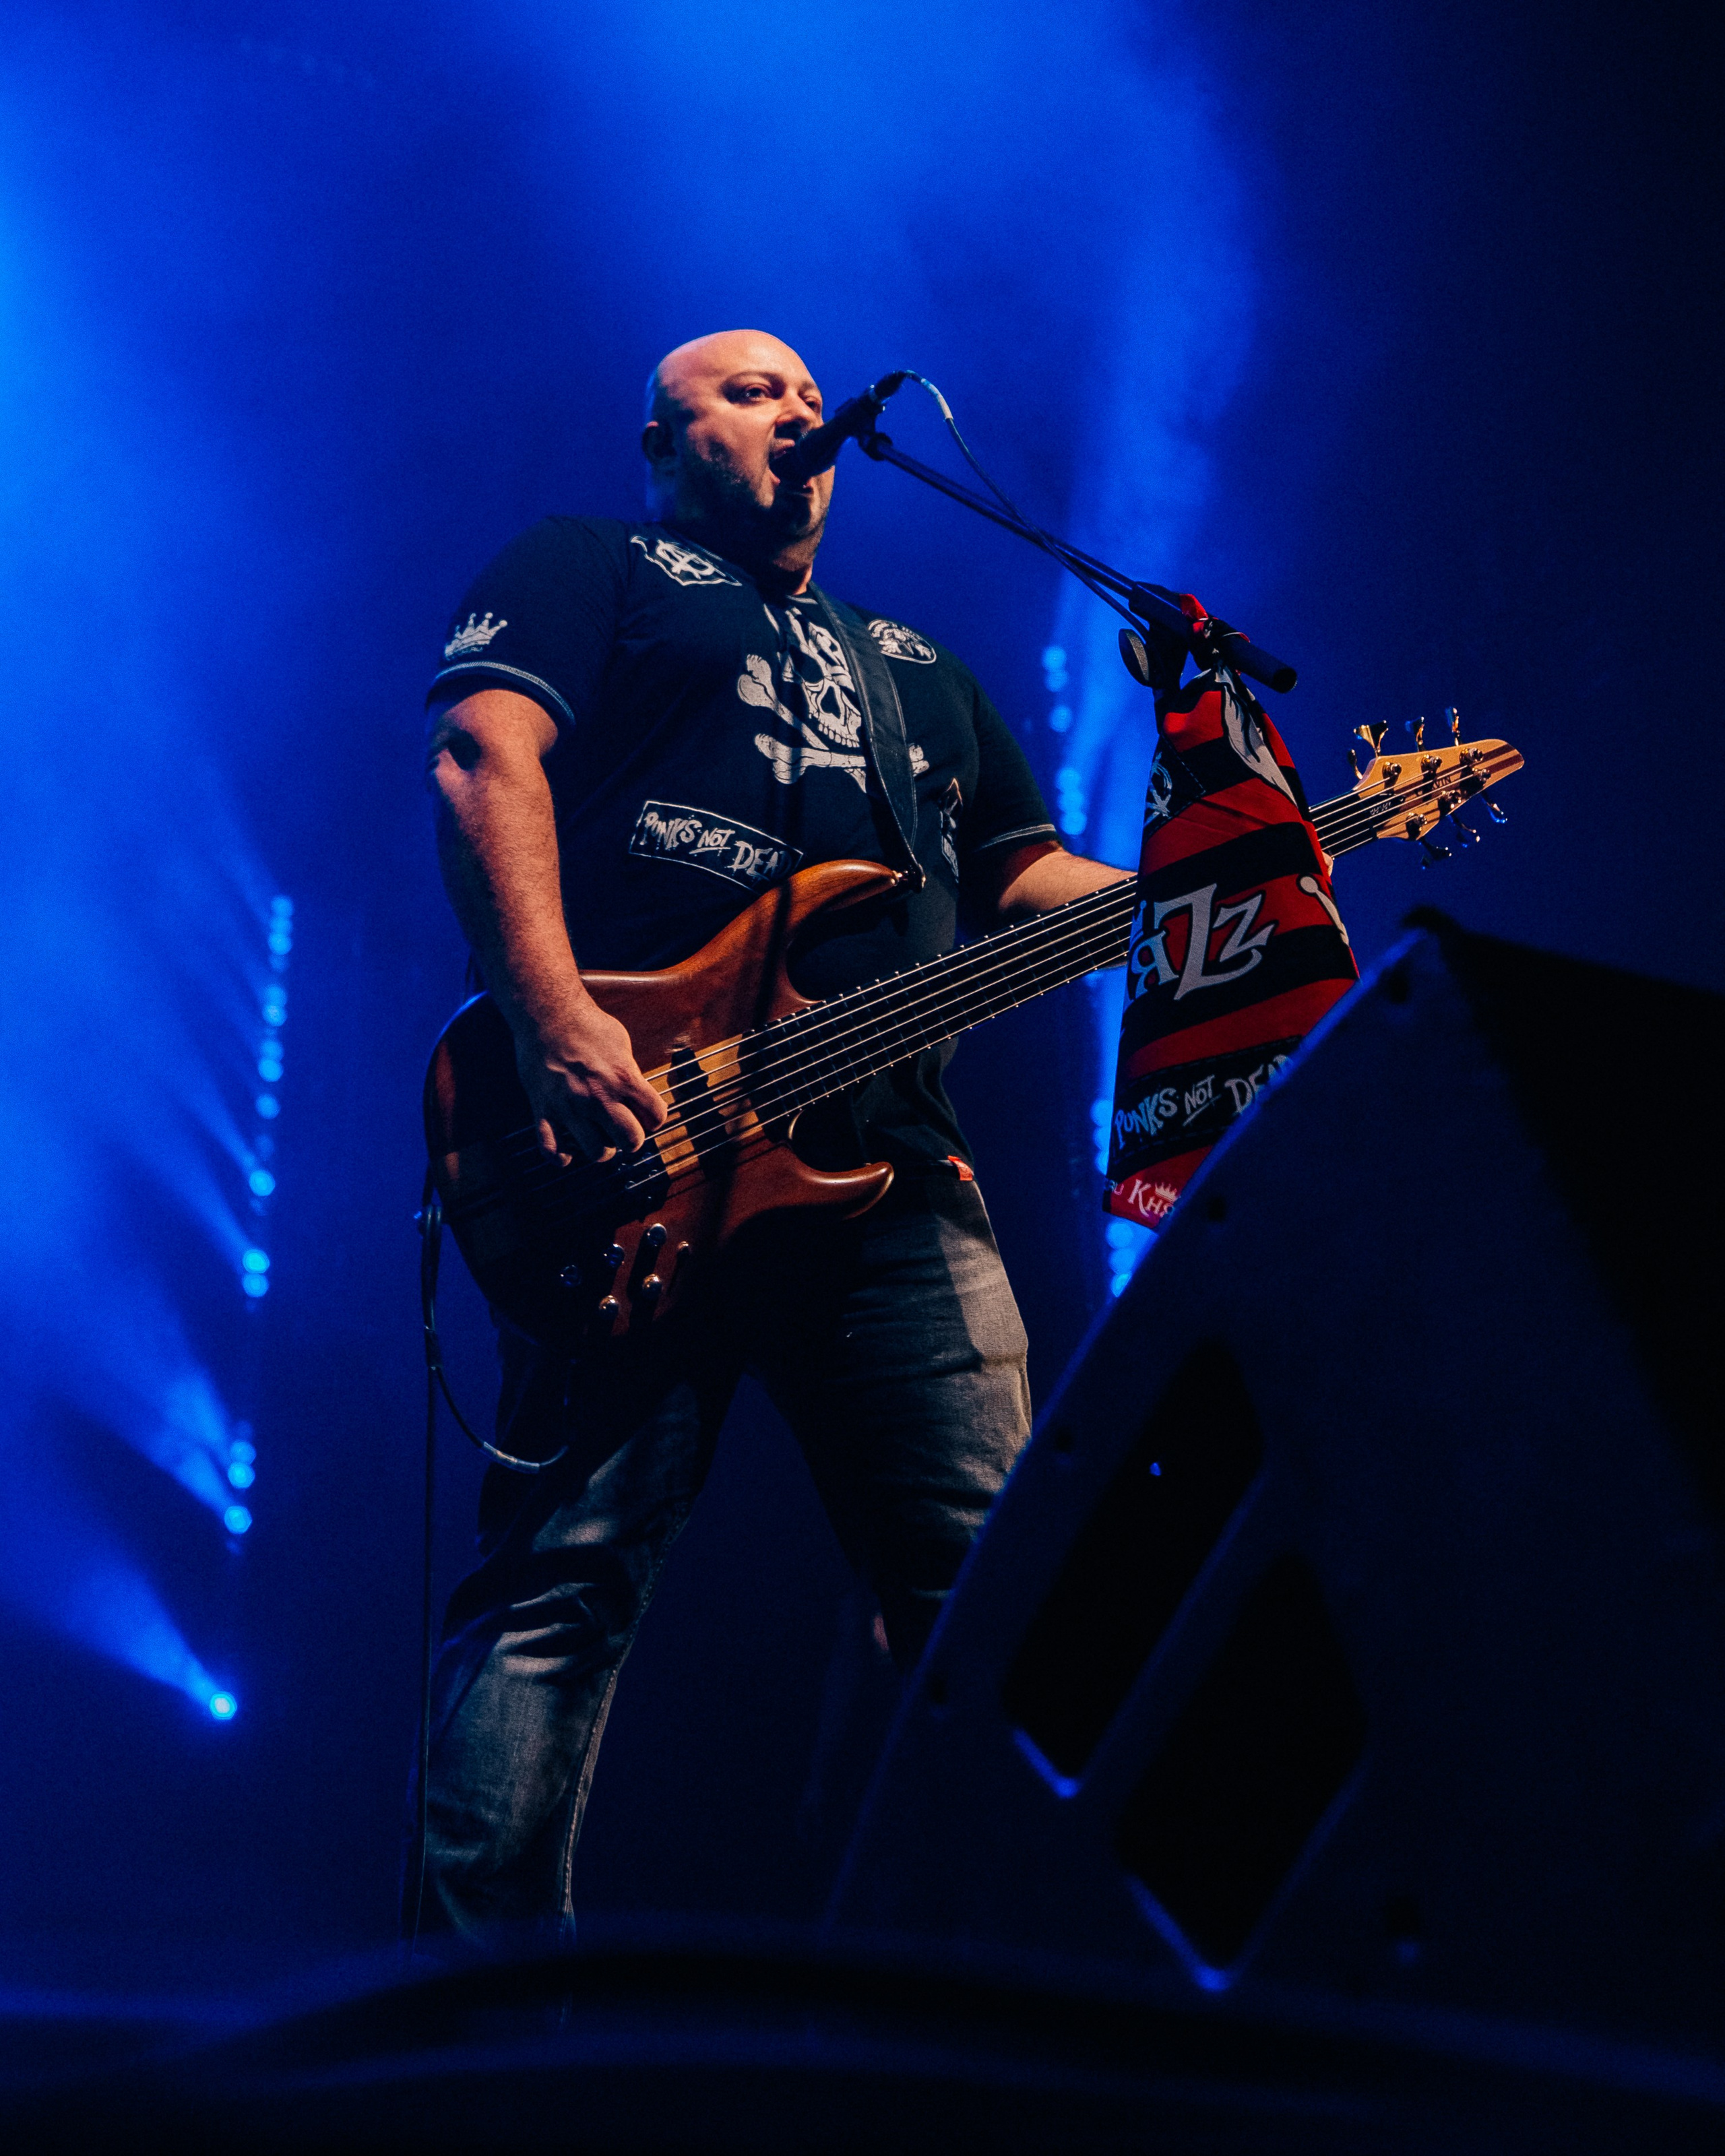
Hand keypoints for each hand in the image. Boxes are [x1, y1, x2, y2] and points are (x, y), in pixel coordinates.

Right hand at [514, 1000, 666, 1163]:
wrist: (545, 1014)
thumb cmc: (586, 1024)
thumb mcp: (620, 1042)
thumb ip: (630, 1071)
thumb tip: (637, 1092)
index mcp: (623, 1078)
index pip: (656, 1117)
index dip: (654, 1118)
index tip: (646, 1115)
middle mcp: (599, 1097)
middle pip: (630, 1140)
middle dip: (631, 1140)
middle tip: (624, 1132)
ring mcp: (570, 1106)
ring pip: (596, 1152)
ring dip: (601, 1149)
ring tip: (598, 1139)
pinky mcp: (544, 1110)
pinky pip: (552, 1149)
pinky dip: (561, 1157)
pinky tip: (567, 1152)